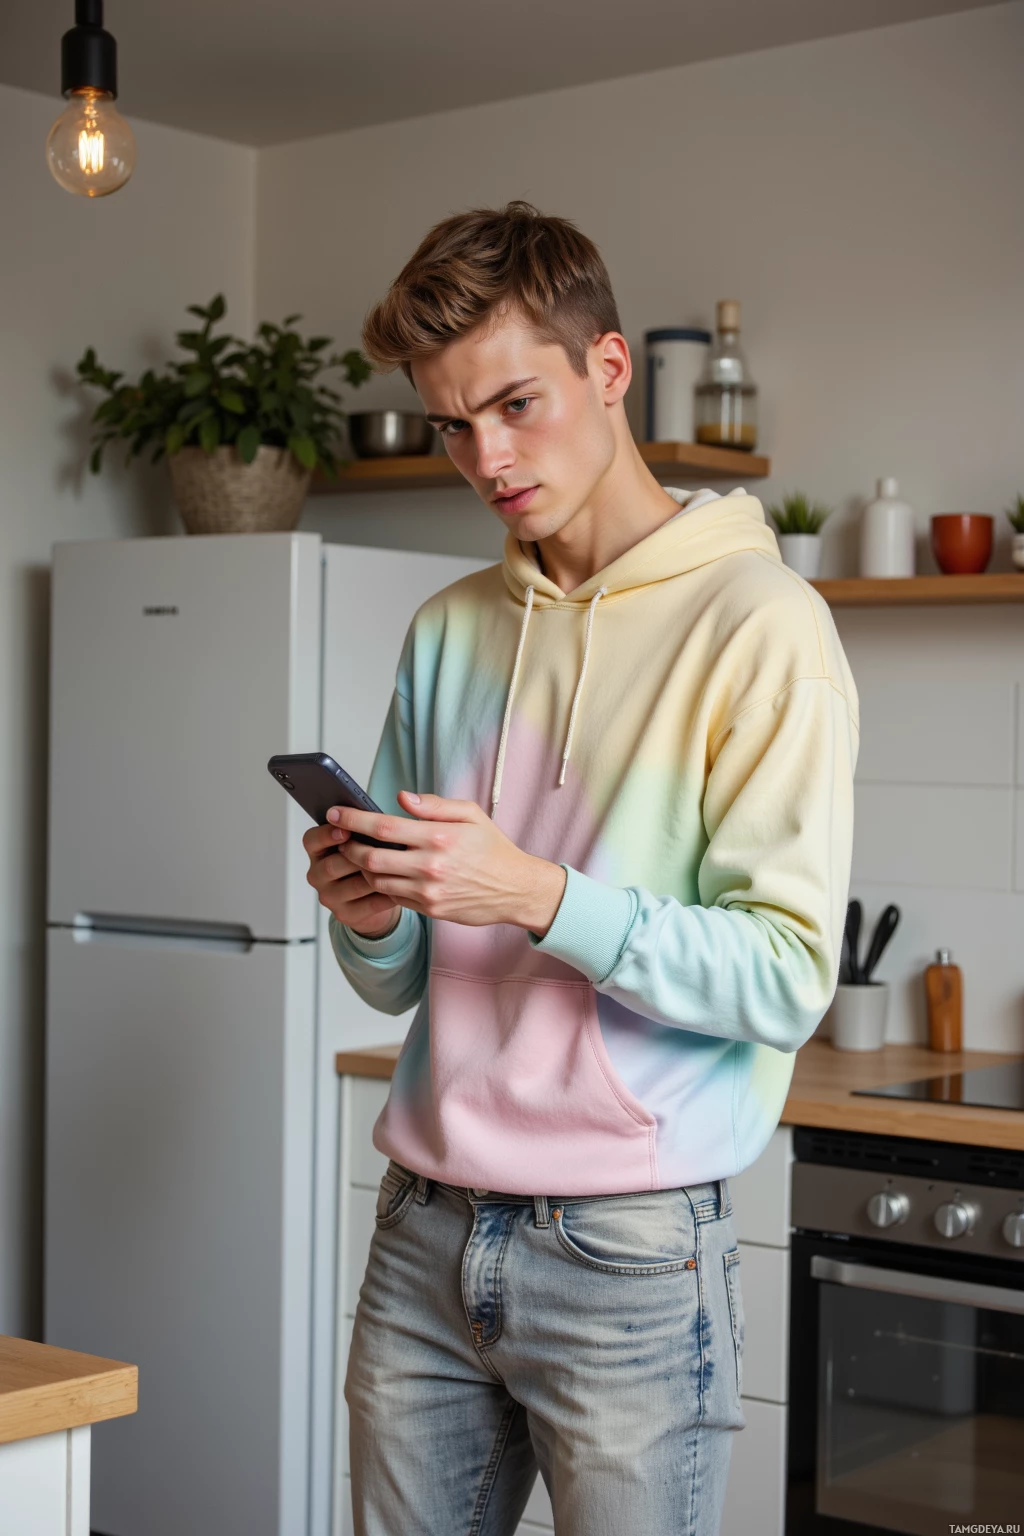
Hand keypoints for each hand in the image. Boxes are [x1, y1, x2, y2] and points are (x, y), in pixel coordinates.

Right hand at [303, 820, 401, 938]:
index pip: (312, 840)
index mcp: (318, 851)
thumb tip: (376, 814)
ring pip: (353, 885)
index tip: (345, 830)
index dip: (326, 835)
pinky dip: (387, 894)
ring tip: (396, 866)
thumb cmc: (369, 861)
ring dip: (375, 875)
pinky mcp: (346, 915)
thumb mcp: (361, 841)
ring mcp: (330, 897)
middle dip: (356, 856)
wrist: (373, 898)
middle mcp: (317, 875)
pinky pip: (368, 904)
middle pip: (331, 865)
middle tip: (379, 849)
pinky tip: (401, 885)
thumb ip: (363, 827)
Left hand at [326, 791, 566, 934]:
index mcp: (439, 836)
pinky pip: (393, 896)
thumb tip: (402, 798)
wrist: (516, 889)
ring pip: (376, 880)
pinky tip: (381, 872)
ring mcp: (428, 891)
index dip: (353, 819)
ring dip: (361, 867)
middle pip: (370, 857)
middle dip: (348, 847)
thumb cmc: (493, 848)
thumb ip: (434, 805)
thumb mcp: (471, 815)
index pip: (383, 826)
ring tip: (359, 854)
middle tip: (340, 838)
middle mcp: (430, 865)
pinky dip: (381, 884)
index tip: (334, 812)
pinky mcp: (429, 909)